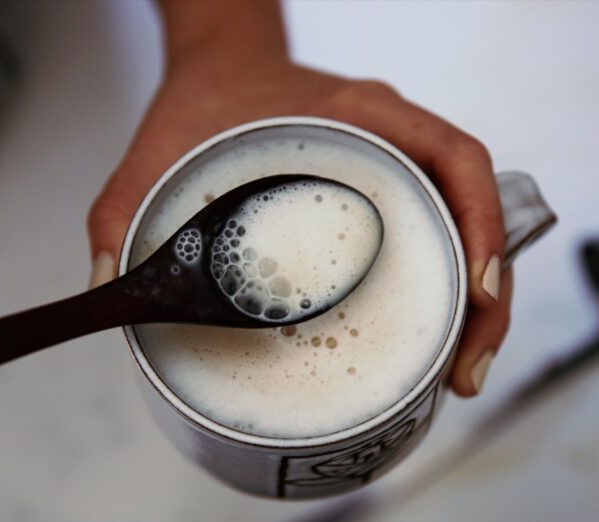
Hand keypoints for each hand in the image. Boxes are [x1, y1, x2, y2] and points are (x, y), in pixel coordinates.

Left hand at [88, 2, 509, 397]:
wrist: (221, 69)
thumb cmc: (203, 101)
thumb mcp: (160, 151)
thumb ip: (123, 211)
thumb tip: (111, 295)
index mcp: (362, 115)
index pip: (455, 157)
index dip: (481, 224)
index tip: (477, 290)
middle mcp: (395, 142)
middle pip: (474, 214)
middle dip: (487, 297)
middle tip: (466, 372)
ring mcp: (397, 171)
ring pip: (465, 236)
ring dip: (476, 305)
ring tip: (459, 375)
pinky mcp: (386, 203)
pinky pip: (435, 244)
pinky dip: (447, 293)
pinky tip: (433, 343)